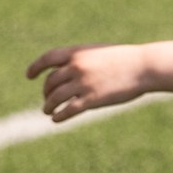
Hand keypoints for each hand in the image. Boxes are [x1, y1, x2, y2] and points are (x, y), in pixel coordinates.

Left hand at [25, 41, 149, 122]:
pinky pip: (68, 110)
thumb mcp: (99, 53)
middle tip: (47, 99)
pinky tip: (56, 119)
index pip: (47, 58)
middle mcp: (77, 67)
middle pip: (51, 82)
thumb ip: (81, 60)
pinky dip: (59, 115)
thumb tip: (67, 71)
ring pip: (55, 97)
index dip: (36, 67)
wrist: (143, 67)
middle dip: (46, 92)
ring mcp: (83, 83)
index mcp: (77, 52)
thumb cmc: (124, 60)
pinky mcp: (91, 99)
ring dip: (48, 106)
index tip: (29, 76)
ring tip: (47, 111)